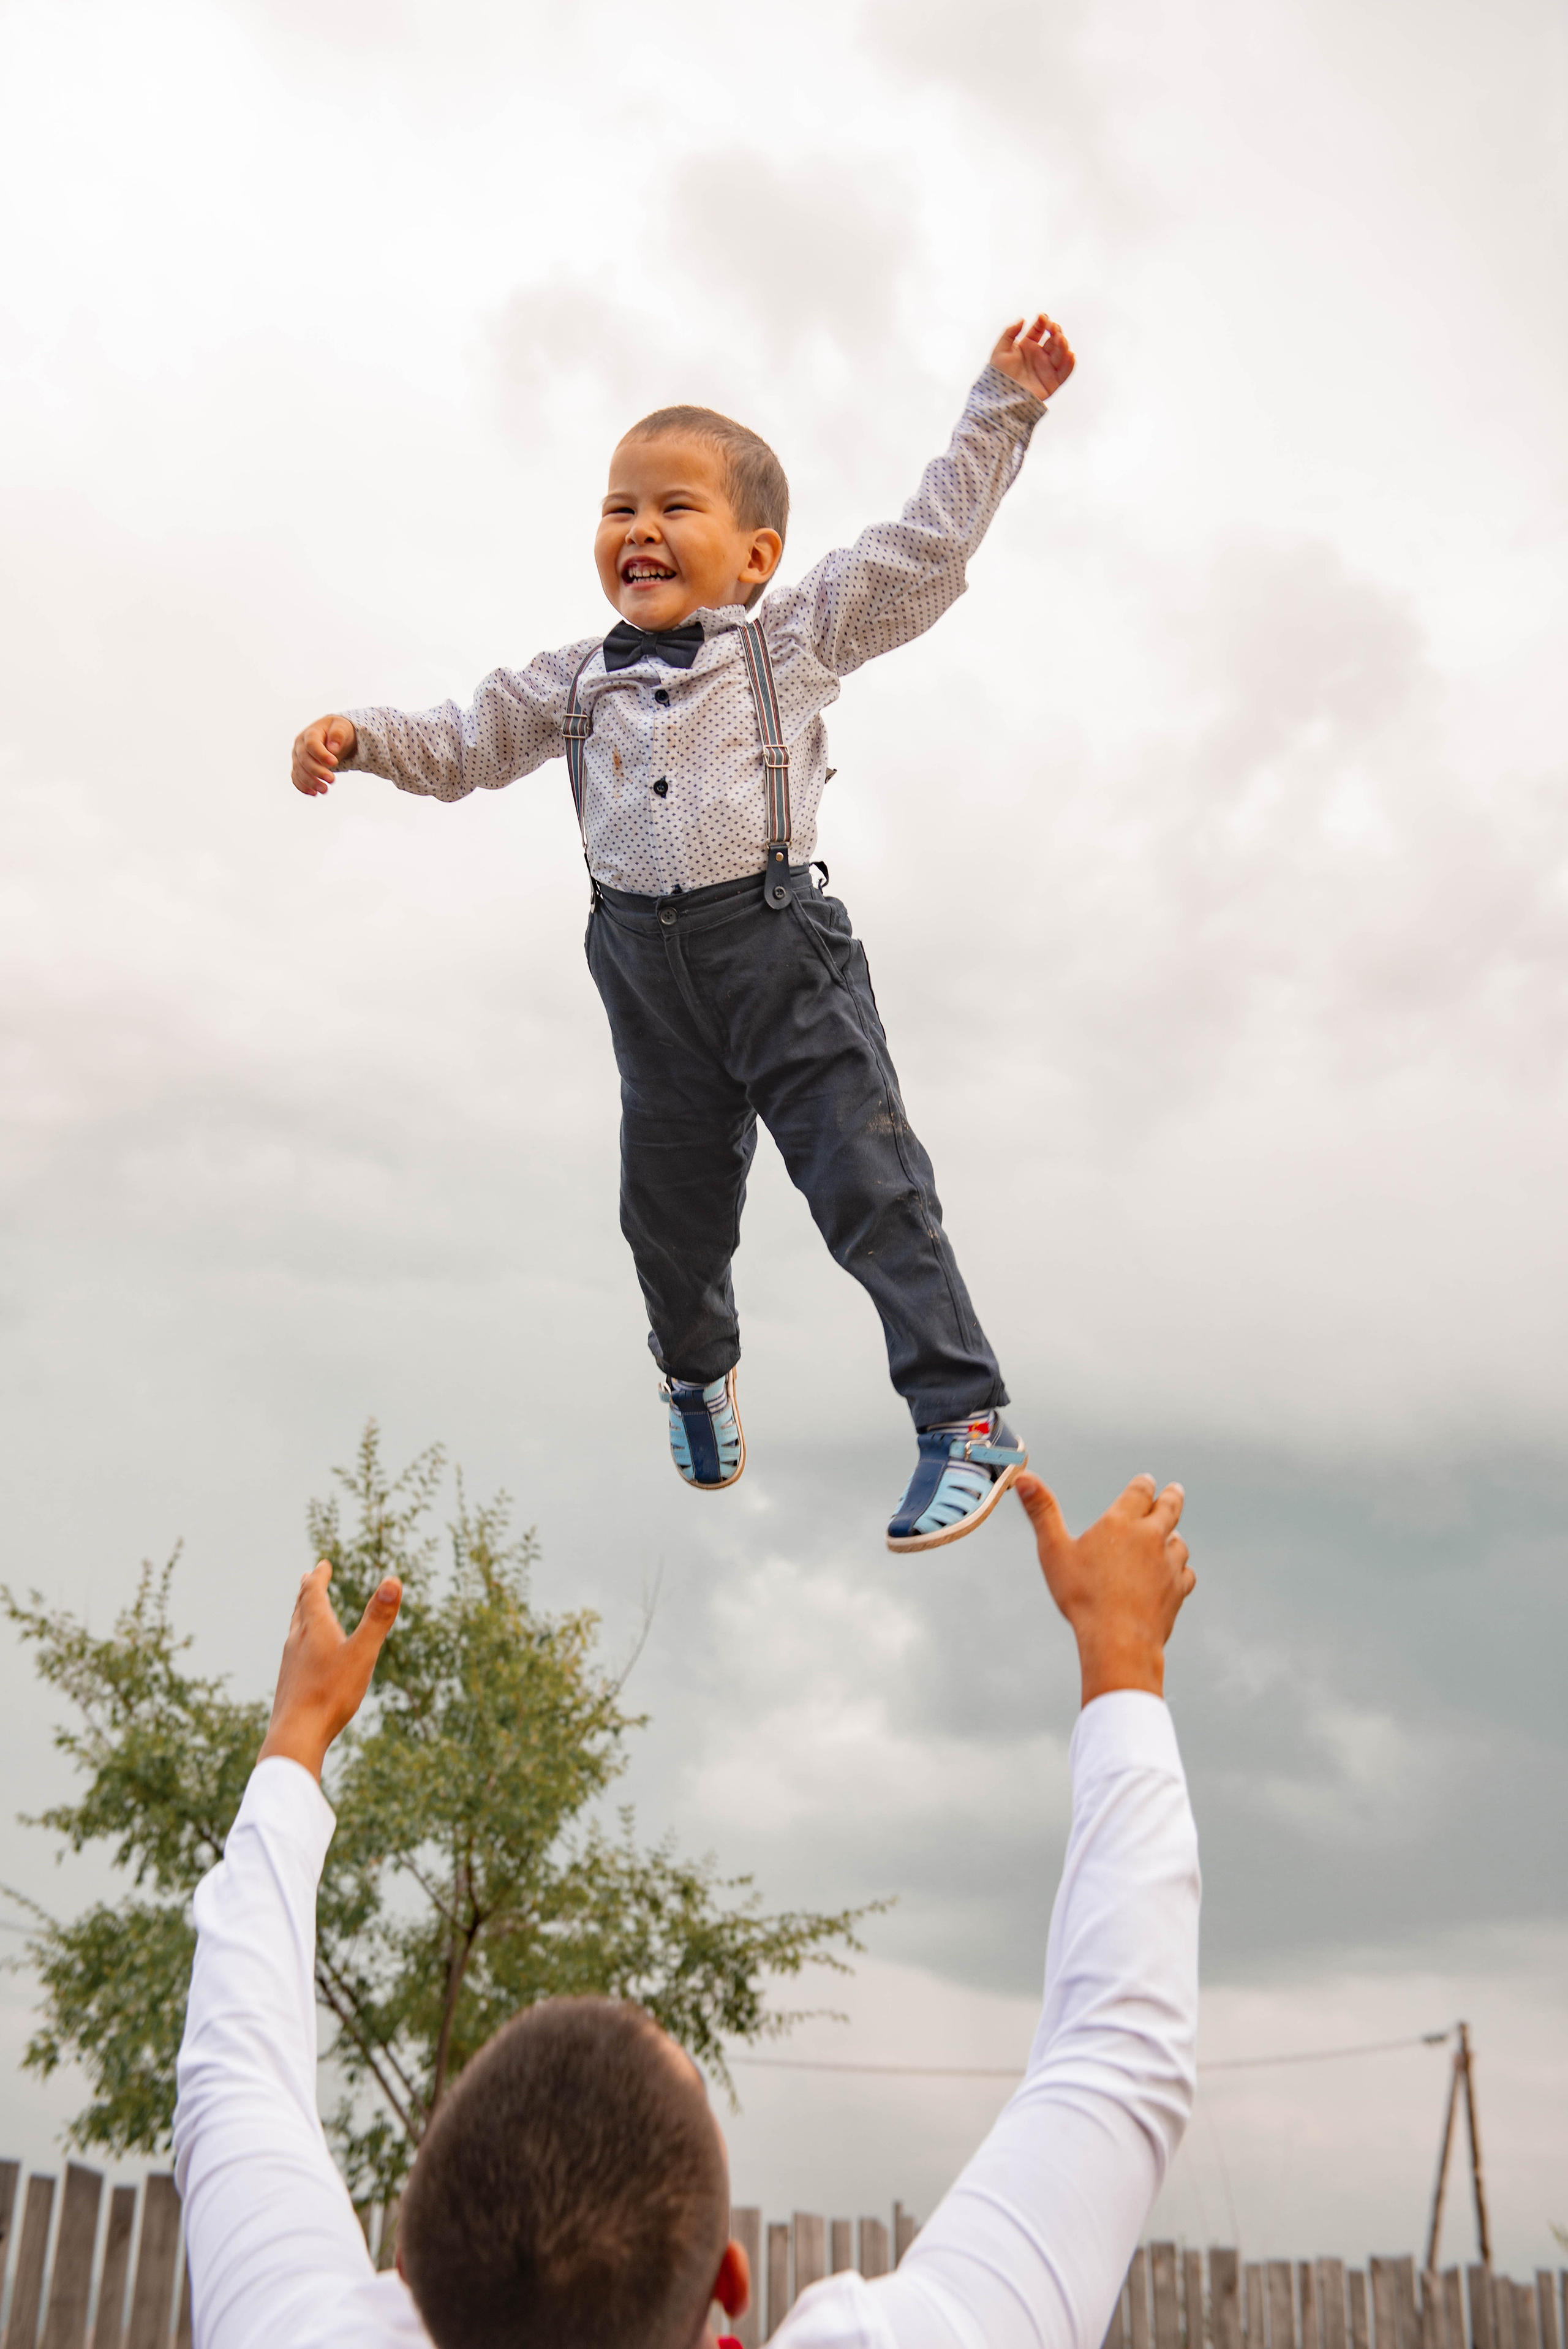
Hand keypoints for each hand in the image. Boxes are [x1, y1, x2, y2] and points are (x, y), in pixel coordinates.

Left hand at [257, 1561, 401, 1780]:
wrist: (296, 1734)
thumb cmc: (331, 1693)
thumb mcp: (362, 1653)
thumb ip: (378, 1618)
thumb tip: (393, 1580)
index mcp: (314, 1629)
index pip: (312, 1593)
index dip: (318, 1577)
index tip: (322, 1565)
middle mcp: (298, 1642)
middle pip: (299, 1609)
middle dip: (307, 1591)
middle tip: (309, 1578)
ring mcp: (290, 1664)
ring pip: (295, 1631)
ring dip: (301, 1615)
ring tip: (306, 1612)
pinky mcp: (289, 1684)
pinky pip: (294, 1654)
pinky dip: (301, 1642)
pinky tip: (306, 1658)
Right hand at [292, 714, 356, 796]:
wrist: (332, 736)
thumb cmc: (337, 731)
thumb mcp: (342, 727)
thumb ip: (338, 734)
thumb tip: (333, 748)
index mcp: (310, 733)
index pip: (311, 744)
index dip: (321, 754)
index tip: (334, 763)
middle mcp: (300, 745)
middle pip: (304, 760)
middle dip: (317, 771)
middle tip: (332, 780)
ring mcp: (297, 757)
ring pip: (298, 771)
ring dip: (310, 782)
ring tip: (325, 790)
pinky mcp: (298, 767)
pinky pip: (296, 778)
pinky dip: (303, 787)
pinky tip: (314, 793)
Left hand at [990, 313, 1074, 402]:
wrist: (1001, 397)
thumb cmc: (998, 375)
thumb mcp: (1000, 350)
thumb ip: (1009, 332)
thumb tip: (1022, 319)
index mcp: (1027, 346)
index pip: (1039, 330)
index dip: (1042, 322)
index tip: (1041, 317)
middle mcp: (1039, 356)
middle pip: (1053, 340)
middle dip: (1055, 331)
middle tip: (1053, 328)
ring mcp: (1046, 368)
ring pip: (1061, 353)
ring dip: (1063, 345)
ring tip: (1060, 339)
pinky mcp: (1052, 383)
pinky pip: (1065, 372)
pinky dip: (1070, 364)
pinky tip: (1070, 354)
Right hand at [1016, 1473, 1192, 1705]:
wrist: (1119, 1640)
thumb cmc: (1082, 1596)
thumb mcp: (1053, 1551)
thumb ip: (1041, 1511)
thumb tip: (1023, 1478)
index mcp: (1121, 1522)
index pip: (1140, 1491)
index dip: (1143, 1484)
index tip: (1147, 1480)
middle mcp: (1150, 1537)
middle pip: (1169, 1508)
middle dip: (1172, 1497)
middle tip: (1175, 1489)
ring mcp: (1168, 1564)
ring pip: (1179, 1542)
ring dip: (1174, 1536)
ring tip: (1172, 1536)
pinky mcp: (1177, 1589)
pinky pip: (1186, 1573)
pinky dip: (1181, 1569)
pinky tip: (1175, 1573)